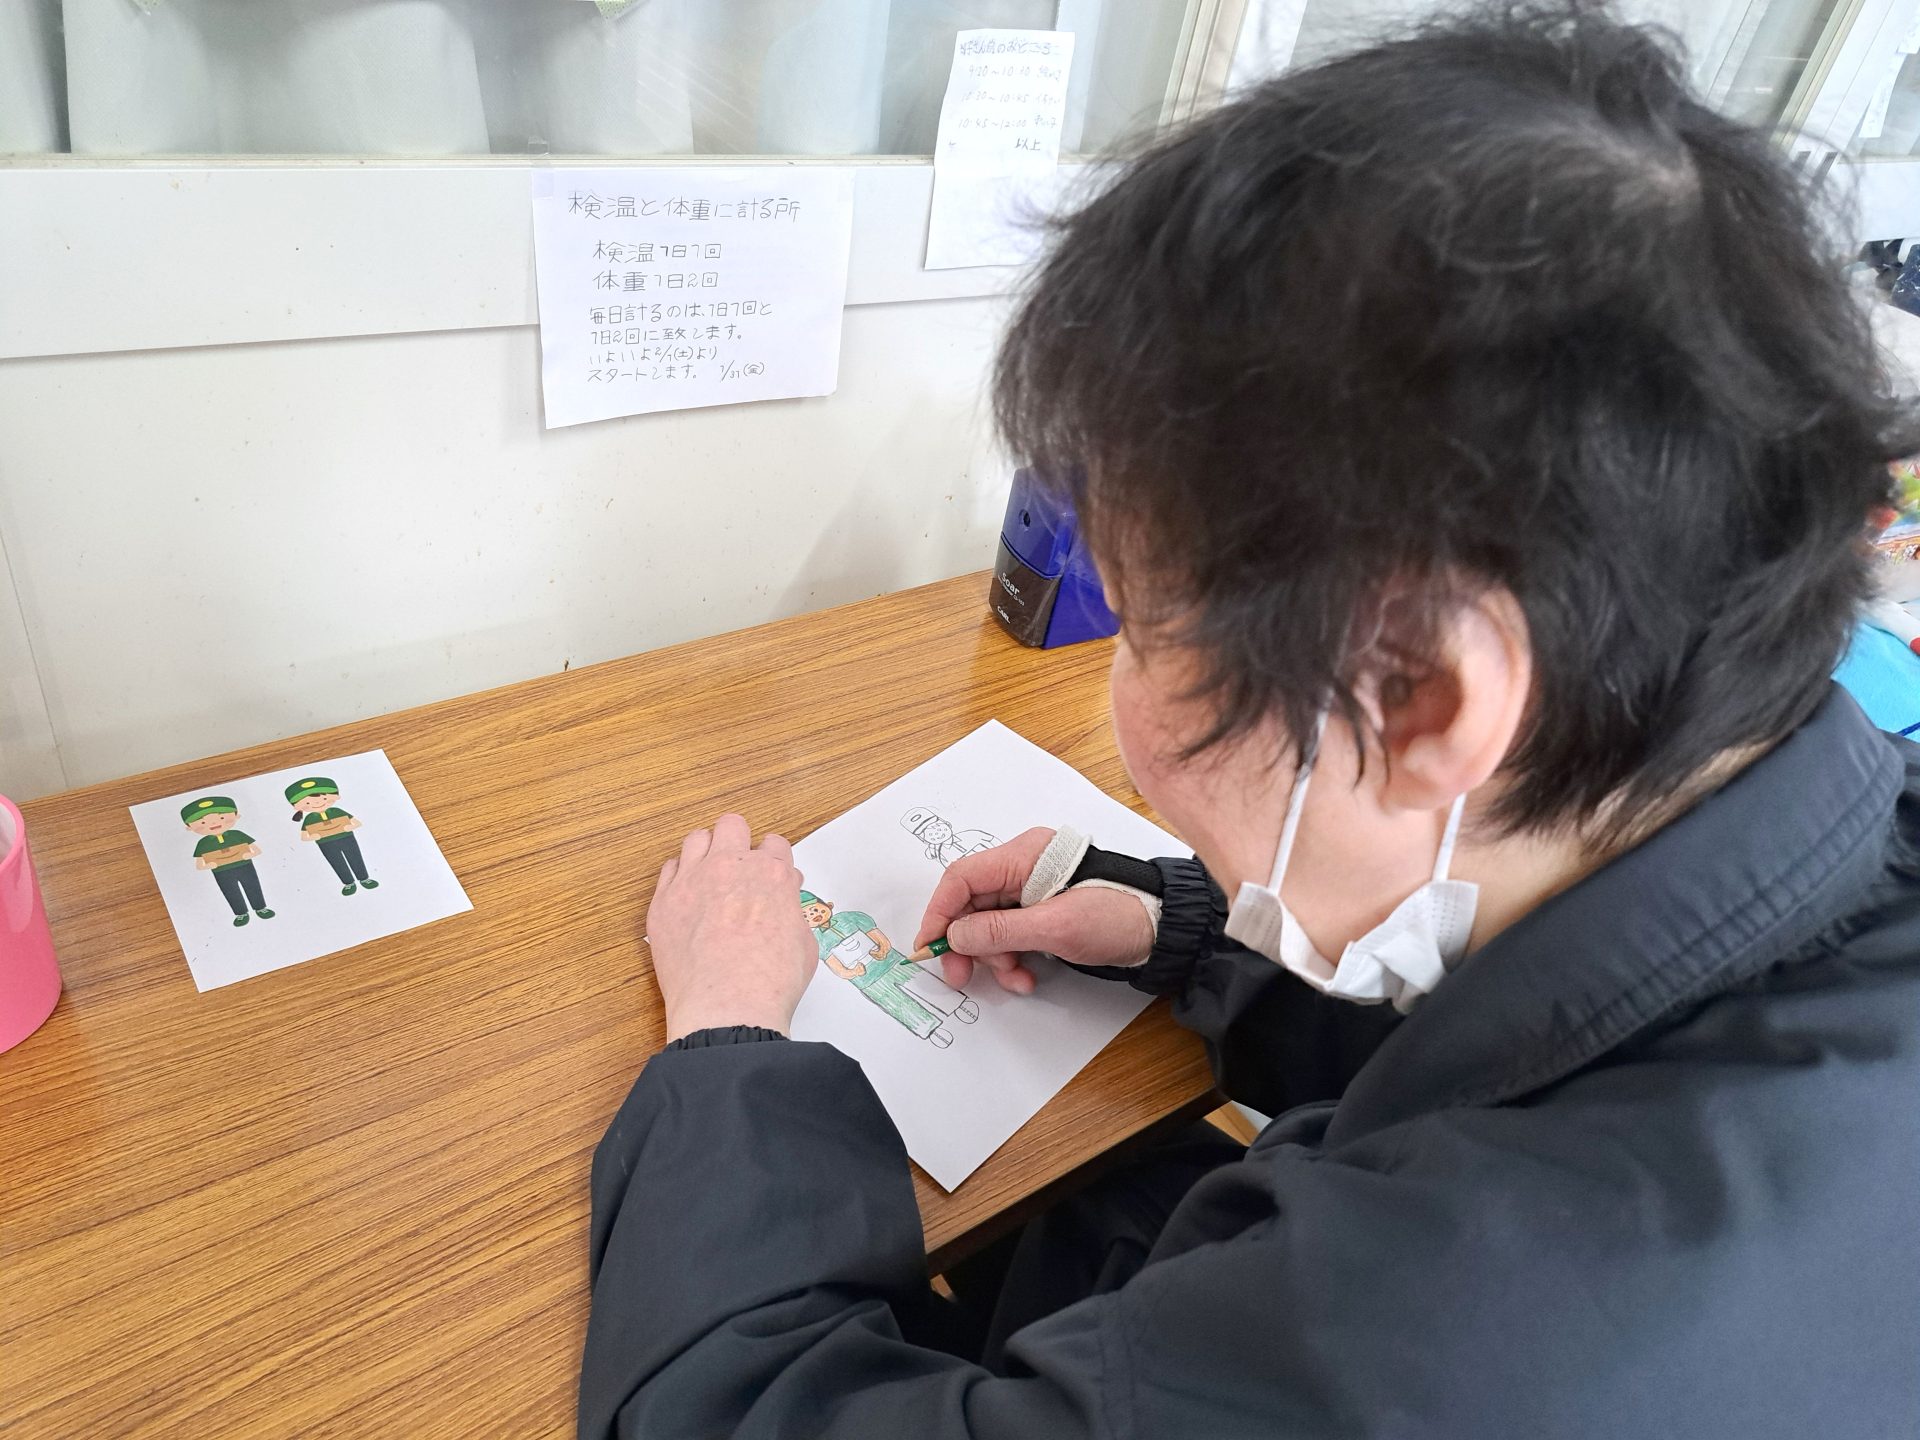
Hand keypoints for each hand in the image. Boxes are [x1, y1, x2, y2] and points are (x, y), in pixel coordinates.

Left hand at [648, 814, 814, 1042]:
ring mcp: (693, 880)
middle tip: (738, 867)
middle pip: (732, 826)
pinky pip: (669, 869)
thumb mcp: (804, 944)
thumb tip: (784, 906)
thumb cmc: (770, 983)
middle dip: (738, 842)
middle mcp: (731, 867)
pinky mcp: (664, 901)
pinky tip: (686, 896)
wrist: (727, 1007)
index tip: (769, 875)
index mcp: (772, 874)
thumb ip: (791, 912)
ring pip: (696, 839)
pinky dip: (679, 877)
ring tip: (709, 877)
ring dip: (706, 852)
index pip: (774, 844)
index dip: (772, 861)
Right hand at [914, 827, 1156, 994]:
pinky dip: (1012, 958)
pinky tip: (1026, 977)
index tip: (930, 946)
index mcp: (1025, 855)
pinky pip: (1011, 934)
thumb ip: (1000, 931)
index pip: (963, 877)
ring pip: (990, 925)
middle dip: (967, 944)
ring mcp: (1033, 890)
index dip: (940, 912)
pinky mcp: (1043, 912)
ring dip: (994, 958)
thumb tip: (956, 936)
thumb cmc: (1116, 916)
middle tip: (961, 978)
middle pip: (972, 904)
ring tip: (1015, 980)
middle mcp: (1024, 867)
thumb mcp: (1055, 927)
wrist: (1161, 929)